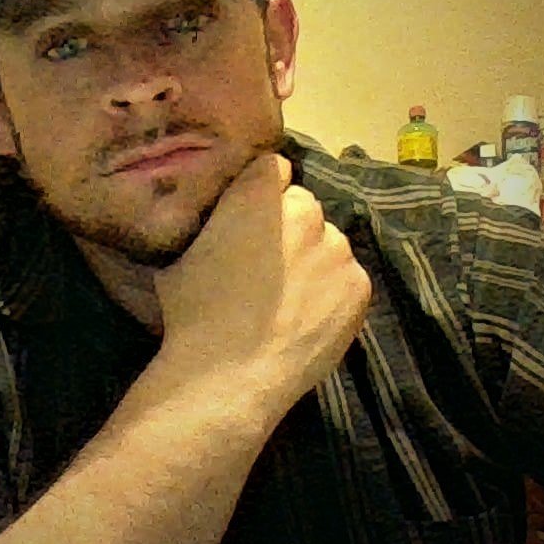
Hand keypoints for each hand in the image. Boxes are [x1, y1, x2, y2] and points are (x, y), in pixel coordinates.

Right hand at [154, 153, 371, 403]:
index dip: (262, 191)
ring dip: (313, 259)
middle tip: (269, 265)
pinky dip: (333, 291)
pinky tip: (309, 318)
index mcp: (259, 193)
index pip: (272, 168)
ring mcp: (337, 248)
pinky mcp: (359, 285)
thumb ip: (212, 222)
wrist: (228, 375)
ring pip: (327, 242)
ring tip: (290, 299)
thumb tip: (223, 219)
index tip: (252, 218)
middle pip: (302, 206)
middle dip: (289, 226)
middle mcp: (305, 210)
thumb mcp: (183, 253)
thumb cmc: (194, 312)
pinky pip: (346, 277)